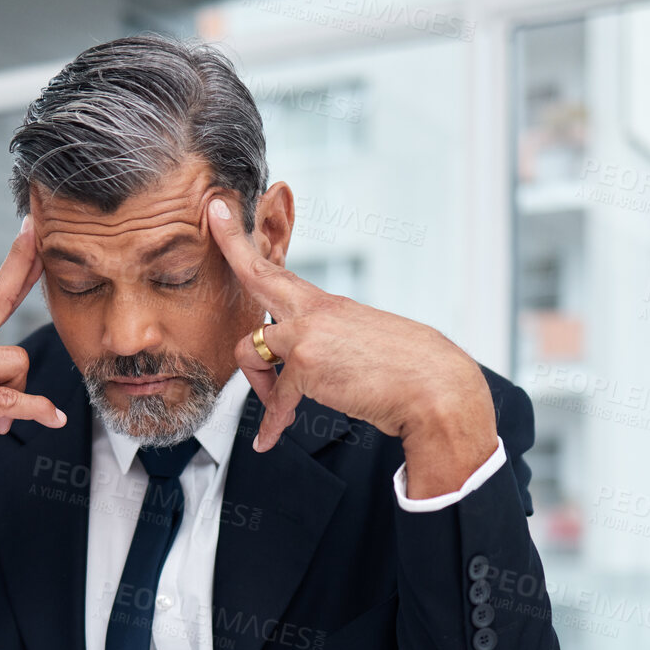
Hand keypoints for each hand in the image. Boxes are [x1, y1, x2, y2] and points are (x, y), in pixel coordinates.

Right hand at [0, 218, 65, 568]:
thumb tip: (2, 378)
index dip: (14, 264)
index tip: (32, 233)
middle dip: (23, 271)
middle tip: (44, 243)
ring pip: (11, 360)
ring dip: (24, 393)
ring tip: (9, 421)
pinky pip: (6, 400)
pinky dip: (36, 410)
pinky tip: (54, 418)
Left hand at [207, 196, 496, 497]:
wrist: (434, 387)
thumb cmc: (406, 371)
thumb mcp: (362, 342)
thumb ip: (327, 342)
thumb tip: (305, 363)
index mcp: (326, 305)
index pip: (278, 270)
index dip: (245, 240)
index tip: (224, 209)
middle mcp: (313, 312)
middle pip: (257, 275)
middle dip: (232, 244)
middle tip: (214, 214)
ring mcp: (307, 335)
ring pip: (251, 351)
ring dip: (261, 386)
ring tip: (282, 407)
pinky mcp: (306, 365)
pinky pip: (275, 400)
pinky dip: (273, 423)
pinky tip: (268, 439)